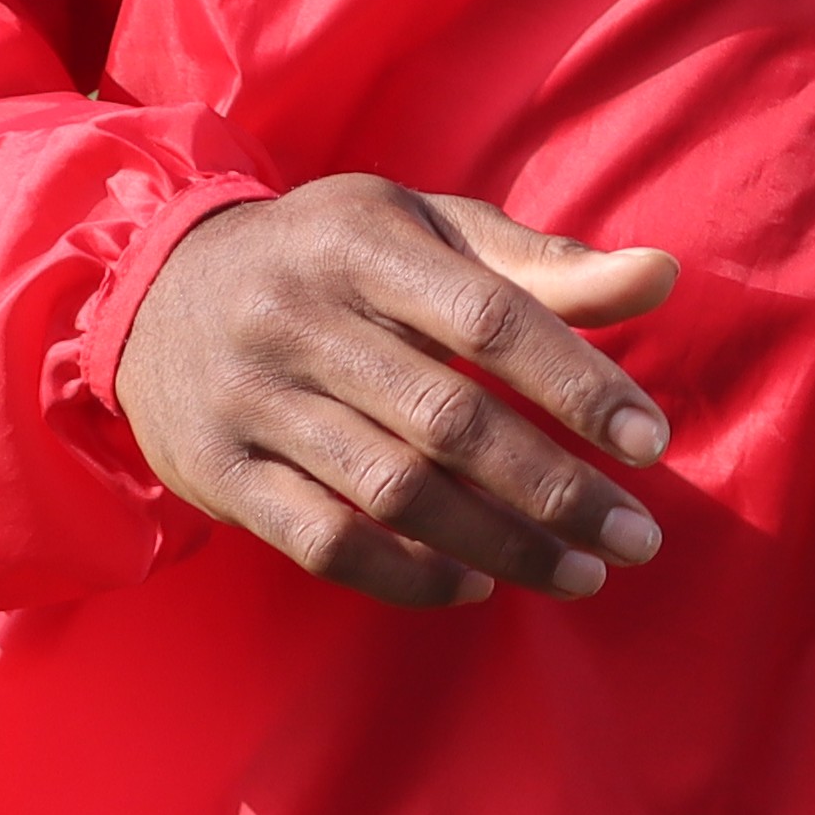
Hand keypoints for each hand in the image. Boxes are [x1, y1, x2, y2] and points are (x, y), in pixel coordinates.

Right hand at [114, 177, 681, 609]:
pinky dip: (407, 574)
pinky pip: (323, 541)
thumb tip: (662, 276)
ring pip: (394, 492)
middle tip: (637, 539)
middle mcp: (299, 319)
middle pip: (449, 422)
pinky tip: (477, 584)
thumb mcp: (426, 230)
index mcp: (364, 244)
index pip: (491, 320)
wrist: (152, 284)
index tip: (650, 442)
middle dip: (556, 490)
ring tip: (580, 573)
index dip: (577, 385)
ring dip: (500, 544)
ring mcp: (250, 400)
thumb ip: (542, 264)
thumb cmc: (333, 257)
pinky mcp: (217, 470)